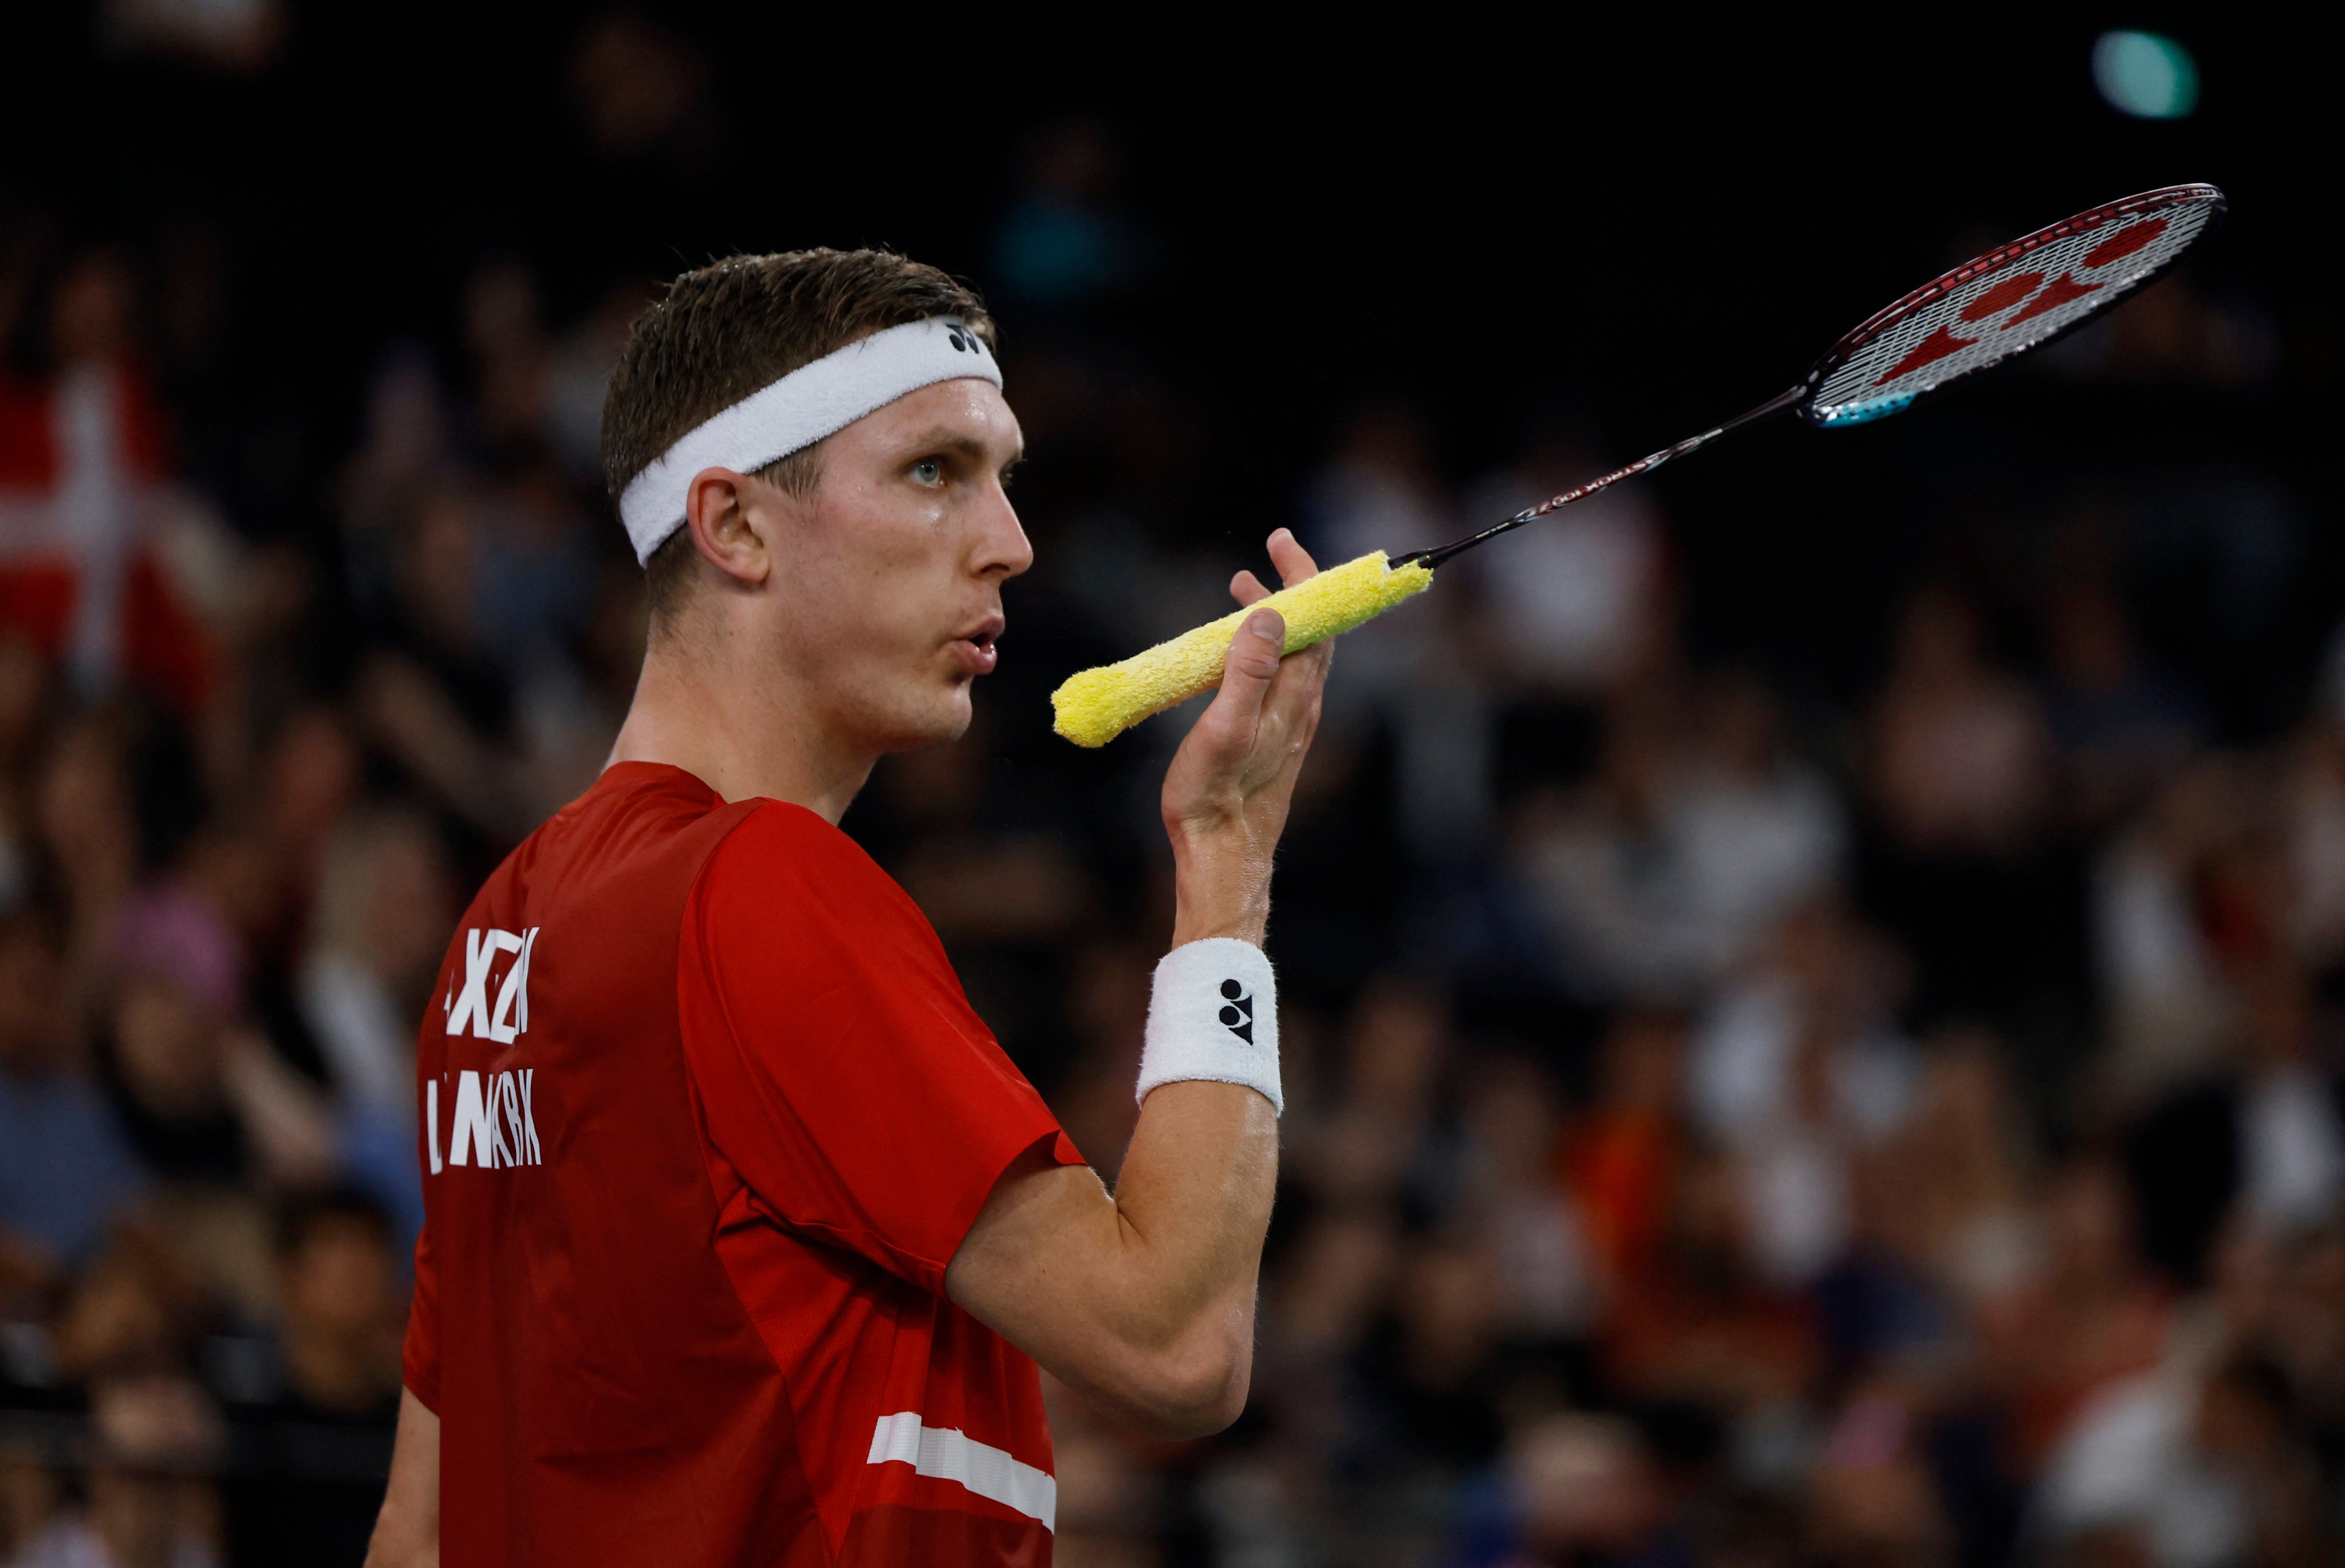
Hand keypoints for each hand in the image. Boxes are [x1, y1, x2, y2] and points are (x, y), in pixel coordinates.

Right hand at [1160, 529, 1331, 947]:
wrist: (1223, 853)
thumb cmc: (1214, 796)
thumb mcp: (1223, 728)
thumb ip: (1246, 672)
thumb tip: (1268, 617)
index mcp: (1293, 696)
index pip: (1315, 621)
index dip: (1304, 577)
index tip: (1282, 543)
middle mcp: (1300, 705)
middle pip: (1309, 633)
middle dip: (1289, 591)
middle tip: (1258, 561)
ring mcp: (1288, 722)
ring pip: (1292, 654)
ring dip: (1271, 618)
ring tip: (1238, 592)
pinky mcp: (1272, 737)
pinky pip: (1277, 676)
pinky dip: (1261, 648)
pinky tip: (1234, 652)